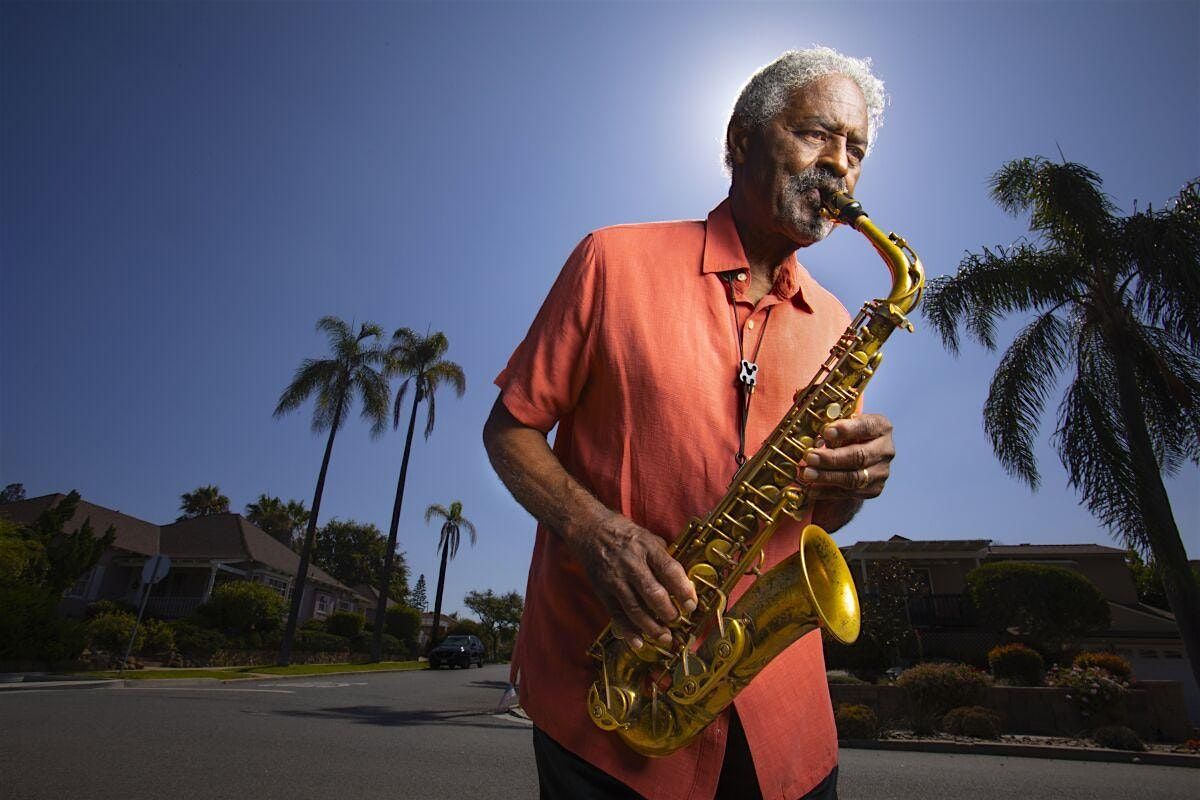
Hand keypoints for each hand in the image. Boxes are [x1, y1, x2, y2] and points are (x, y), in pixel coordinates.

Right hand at [566, 510, 697, 650]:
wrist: (588, 529)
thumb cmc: (623, 533)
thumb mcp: (647, 536)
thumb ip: (663, 557)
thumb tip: (683, 580)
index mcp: (647, 548)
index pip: (669, 570)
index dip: (683, 589)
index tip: (691, 605)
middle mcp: (631, 564)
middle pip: (653, 593)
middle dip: (669, 612)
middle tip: (678, 621)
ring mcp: (615, 579)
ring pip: (635, 609)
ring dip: (652, 628)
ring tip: (665, 638)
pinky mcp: (602, 590)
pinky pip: (616, 615)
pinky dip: (628, 631)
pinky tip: (639, 642)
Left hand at [800, 413, 893, 498]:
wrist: (855, 458)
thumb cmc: (846, 435)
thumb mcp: (842, 424)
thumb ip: (830, 423)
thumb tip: (810, 420)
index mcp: (881, 427)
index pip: (866, 427)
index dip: (846, 430)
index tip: (826, 431)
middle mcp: (885, 450)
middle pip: (860, 456)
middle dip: (832, 458)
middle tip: (810, 457)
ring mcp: (881, 472)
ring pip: (854, 478)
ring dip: (828, 476)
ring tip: (807, 473)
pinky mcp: (873, 489)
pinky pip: (848, 493)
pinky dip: (827, 491)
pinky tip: (811, 488)